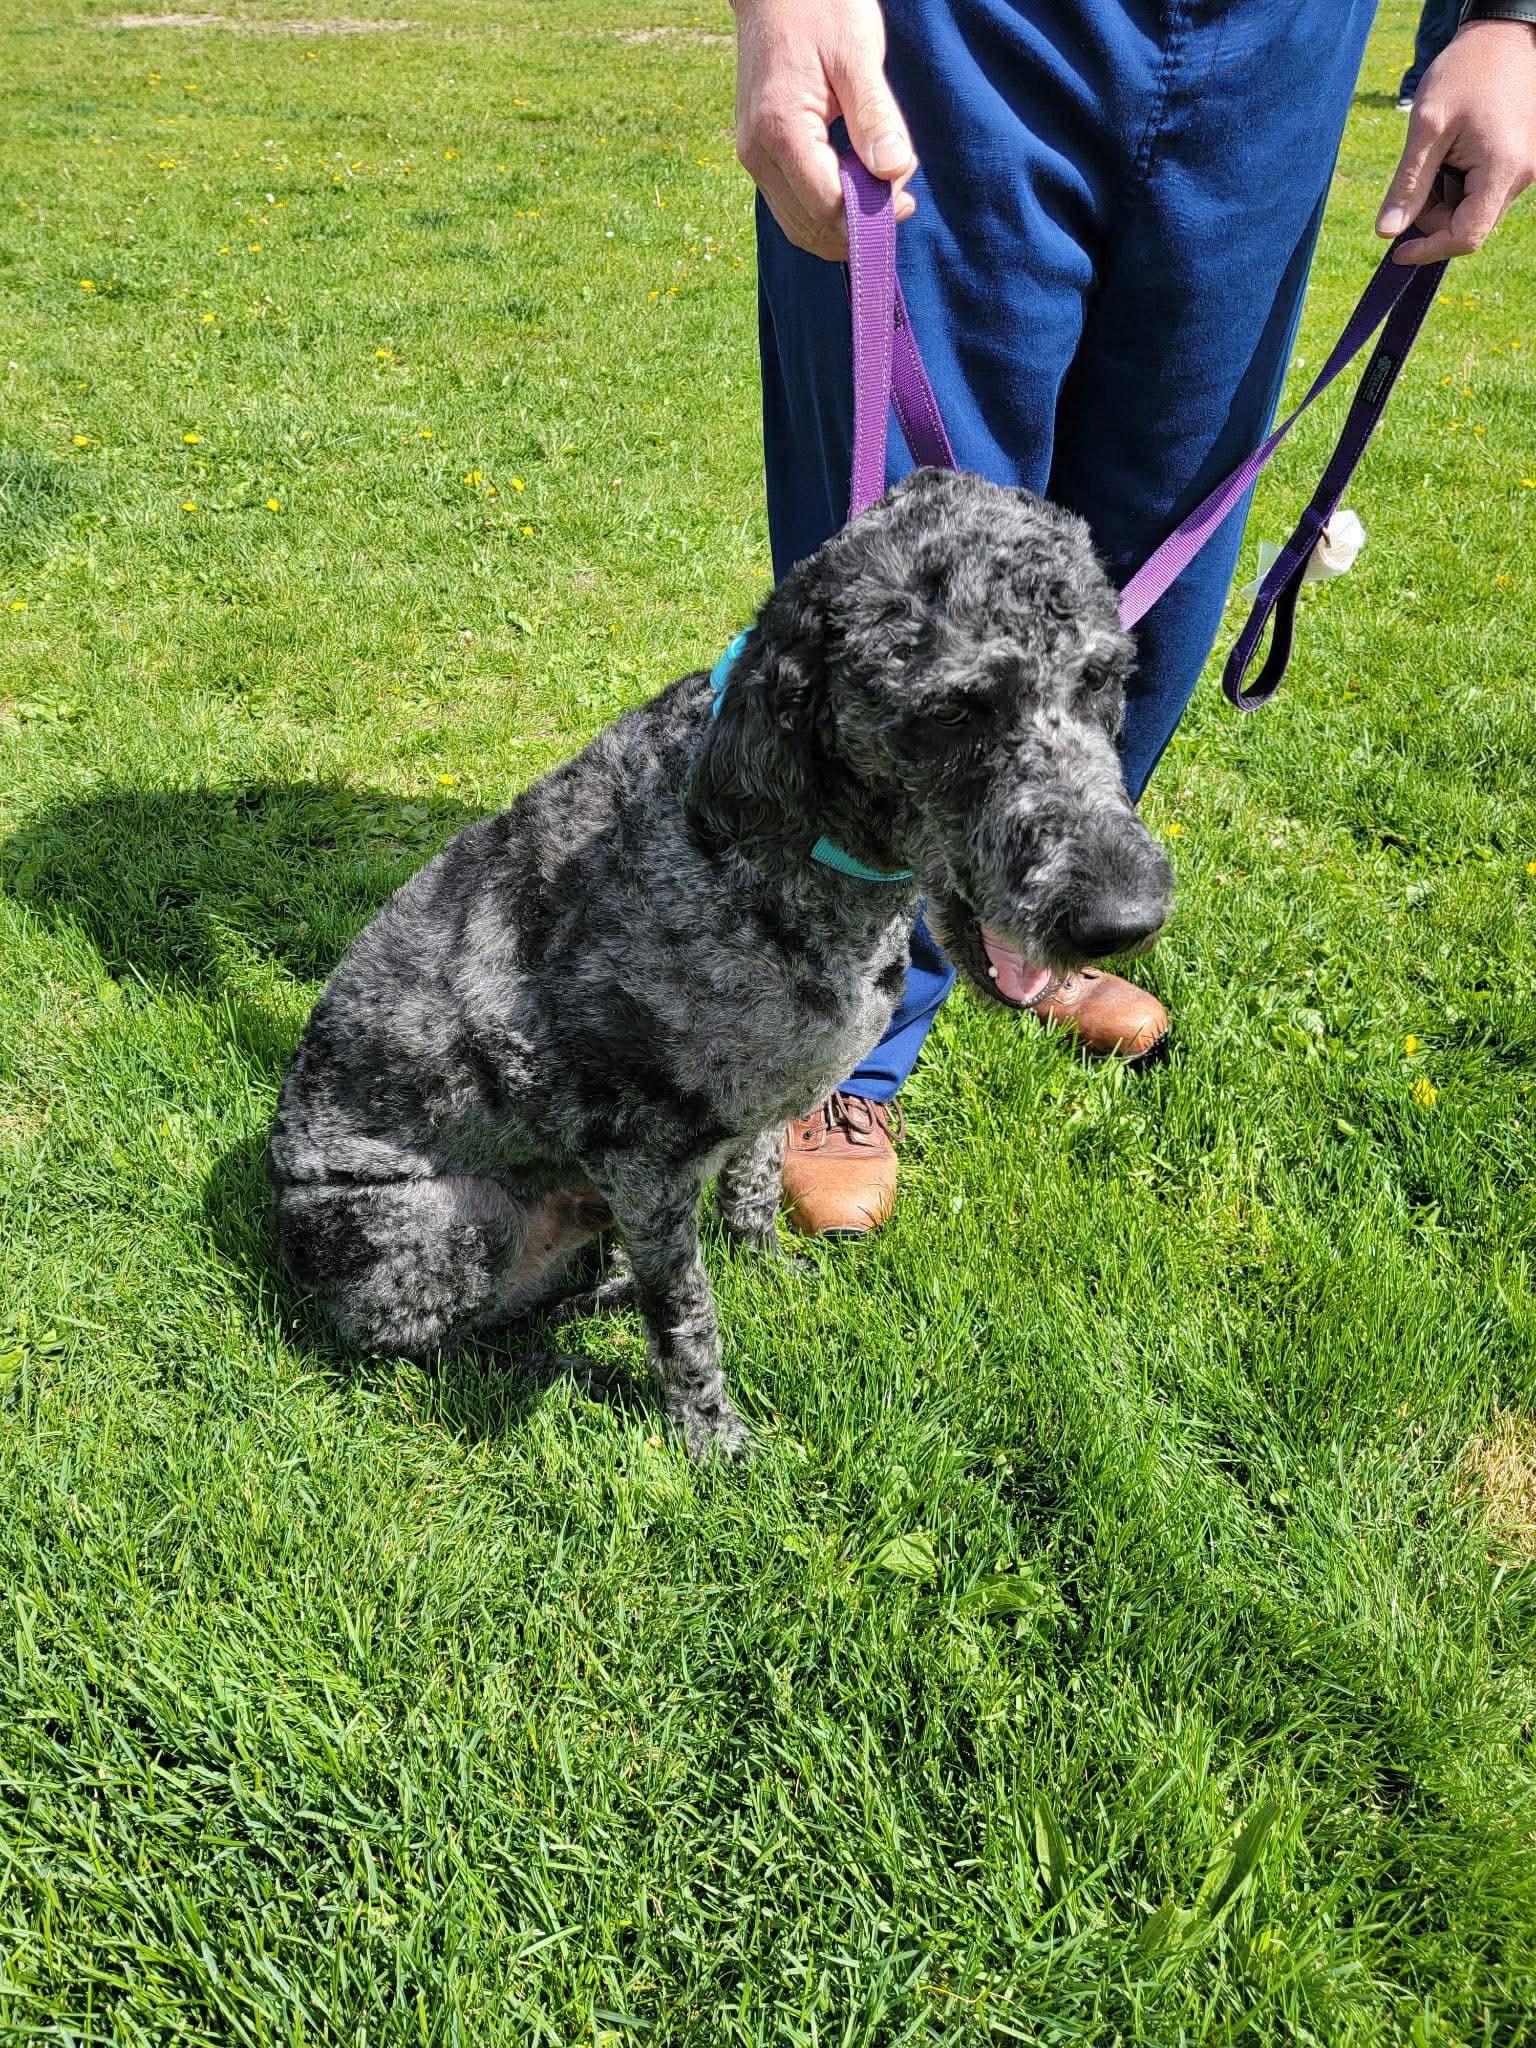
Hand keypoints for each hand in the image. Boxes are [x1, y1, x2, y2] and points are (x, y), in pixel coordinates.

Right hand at [733, 0, 916, 260]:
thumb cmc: (819, 8)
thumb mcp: (858, 54)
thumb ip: (876, 116)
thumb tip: (894, 171)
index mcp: (780, 129)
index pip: (827, 207)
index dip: (870, 216)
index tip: (907, 197)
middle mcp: (758, 154)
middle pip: (812, 228)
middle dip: (860, 227)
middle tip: (899, 195)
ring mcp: (754, 159)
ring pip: (800, 227)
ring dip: (844, 225)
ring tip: (880, 188)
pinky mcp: (759, 157)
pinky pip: (794, 208)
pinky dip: (828, 212)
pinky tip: (856, 184)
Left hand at [1377, 20, 1535, 262]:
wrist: (1504, 33)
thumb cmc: (1466, 70)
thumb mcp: (1427, 127)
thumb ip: (1408, 185)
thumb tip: (1388, 233)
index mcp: (1503, 169)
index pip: (1466, 237)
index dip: (1428, 249)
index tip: (1396, 251)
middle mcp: (1523, 175)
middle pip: (1469, 224)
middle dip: (1434, 212)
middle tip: (1420, 172)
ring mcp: (1527, 167)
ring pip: (1476, 207)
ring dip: (1447, 194)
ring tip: (1443, 149)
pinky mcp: (1524, 158)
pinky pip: (1486, 187)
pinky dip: (1461, 180)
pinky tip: (1457, 147)